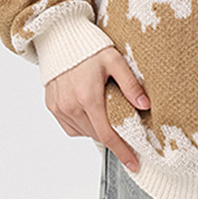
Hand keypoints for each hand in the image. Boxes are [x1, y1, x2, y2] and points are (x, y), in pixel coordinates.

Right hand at [45, 46, 150, 172]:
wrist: (60, 35)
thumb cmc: (89, 46)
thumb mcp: (115, 60)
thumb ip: (130, 84)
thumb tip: (146, 105)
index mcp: (88, 97)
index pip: (108, 135)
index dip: (122, 151)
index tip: (134, 163)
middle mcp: (71, 106)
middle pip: (96, 134)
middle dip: (113, 139)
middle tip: (128, 134)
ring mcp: (59, 107)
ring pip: (83, 132)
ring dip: (97, 130)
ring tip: (108, 115)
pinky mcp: (52, 105)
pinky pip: (70, 126)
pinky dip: (82, 125)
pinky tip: (90, 111)